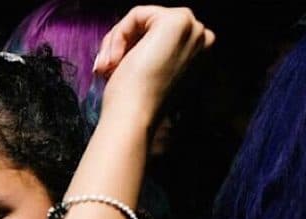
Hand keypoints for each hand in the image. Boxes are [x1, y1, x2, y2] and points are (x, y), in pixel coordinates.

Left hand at [94, 6, 214, 123]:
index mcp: (198, 55)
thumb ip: (148, 50)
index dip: (129, 49)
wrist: (135, 116)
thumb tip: (128, 41)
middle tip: (104, 69)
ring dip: (116, 42)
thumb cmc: (135, 101)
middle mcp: (202, 39)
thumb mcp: (147, 70)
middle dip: (121, 44)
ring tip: (106, 68)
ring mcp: (192, 28)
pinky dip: (118, 36)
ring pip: (142, 19)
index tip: (109, 70)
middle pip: (149, 26)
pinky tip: (114, 61)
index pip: (156, 37)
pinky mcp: (177, 20)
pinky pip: (137, 14)